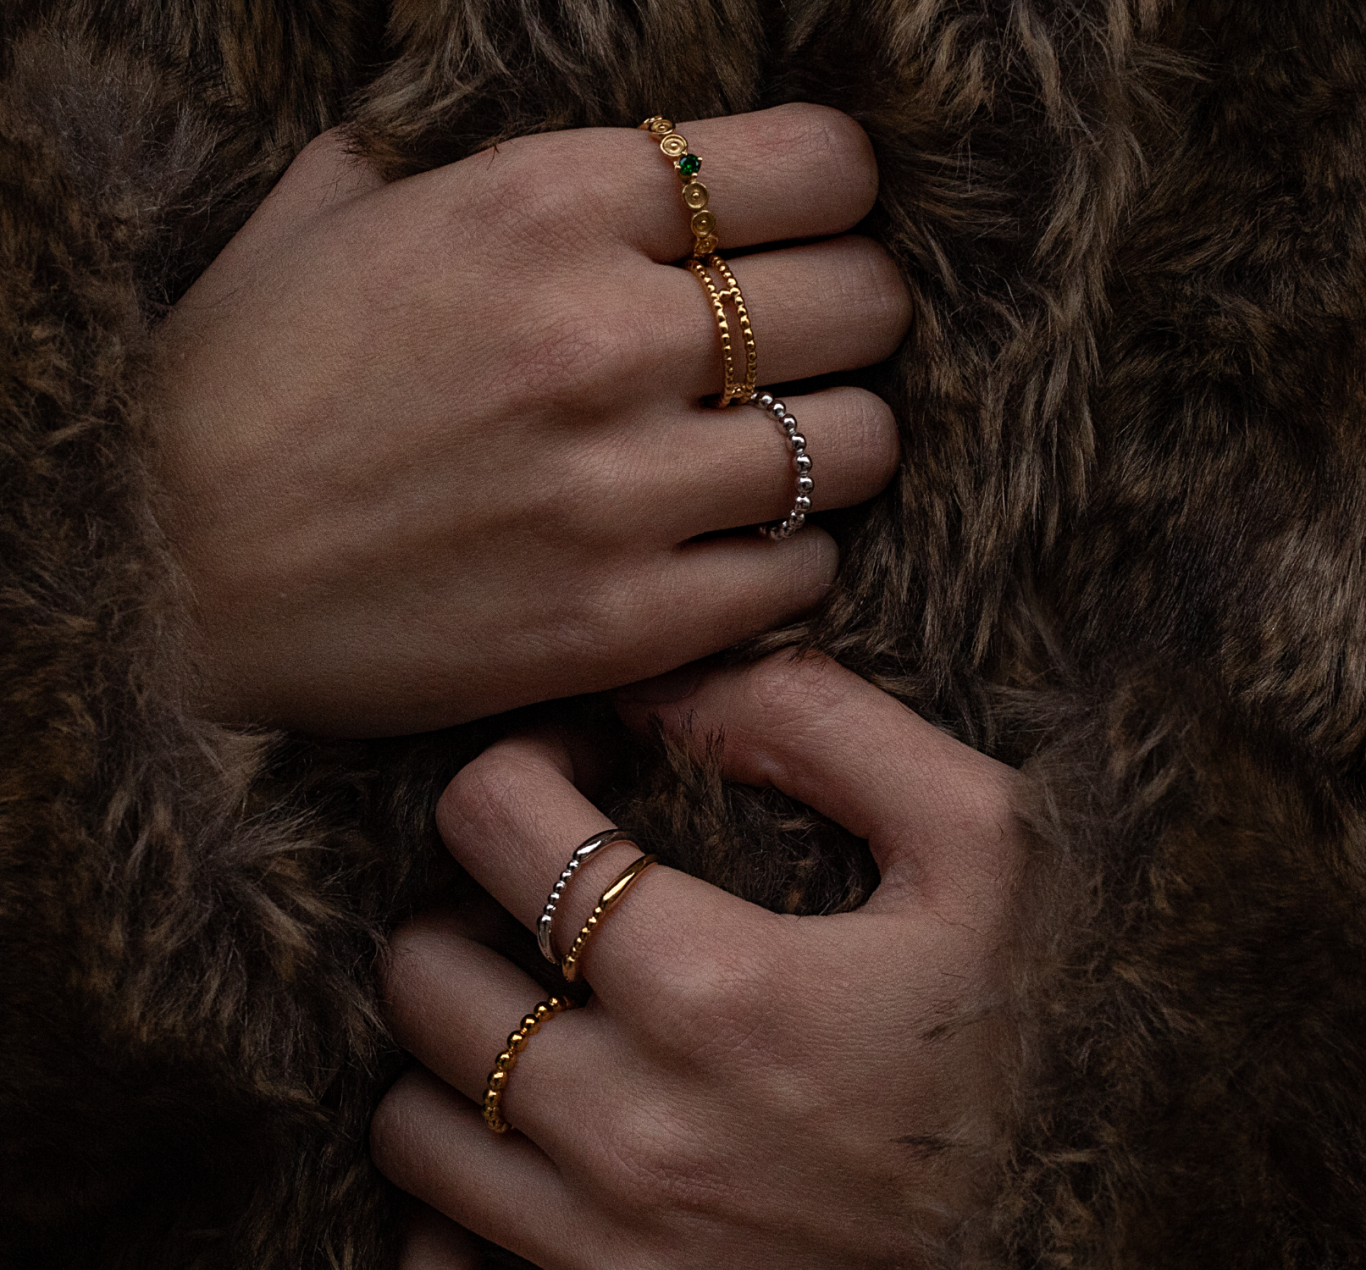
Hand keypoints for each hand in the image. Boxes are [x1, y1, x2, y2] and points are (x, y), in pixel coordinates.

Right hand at [151, 107, 909, 735]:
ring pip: (859, 447)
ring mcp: (617, 492)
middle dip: (852, 323)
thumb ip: (466, 163)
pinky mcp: (619, 625)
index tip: (815, 232)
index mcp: (540, 204)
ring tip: (774, 460)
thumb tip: (575, 156)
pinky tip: (729, 553)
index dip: (839, 198)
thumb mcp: (330, 221)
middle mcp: (599, 336)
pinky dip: (790, 561)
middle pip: (863, 304)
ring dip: (836, 449)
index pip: (814, 167)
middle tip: (804, 353)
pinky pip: (801, 575)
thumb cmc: (244, 397)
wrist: (169, 583)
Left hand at [372, 653, 1022, 1269]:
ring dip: (452, 1060)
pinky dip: (445, 1232)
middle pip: (426, 981)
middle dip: (464, 912)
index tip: (550, 777)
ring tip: (535, 1030)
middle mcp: (646, 1138)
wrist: (1087, 1247)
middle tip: (535, 908)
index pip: (499, 828)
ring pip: (412, 1130)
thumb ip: (825, 726)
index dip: (507, 772)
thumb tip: (660, 689)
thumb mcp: (978, 843)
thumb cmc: (1028, 1029)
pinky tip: (516, 1179)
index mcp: (721, 991)